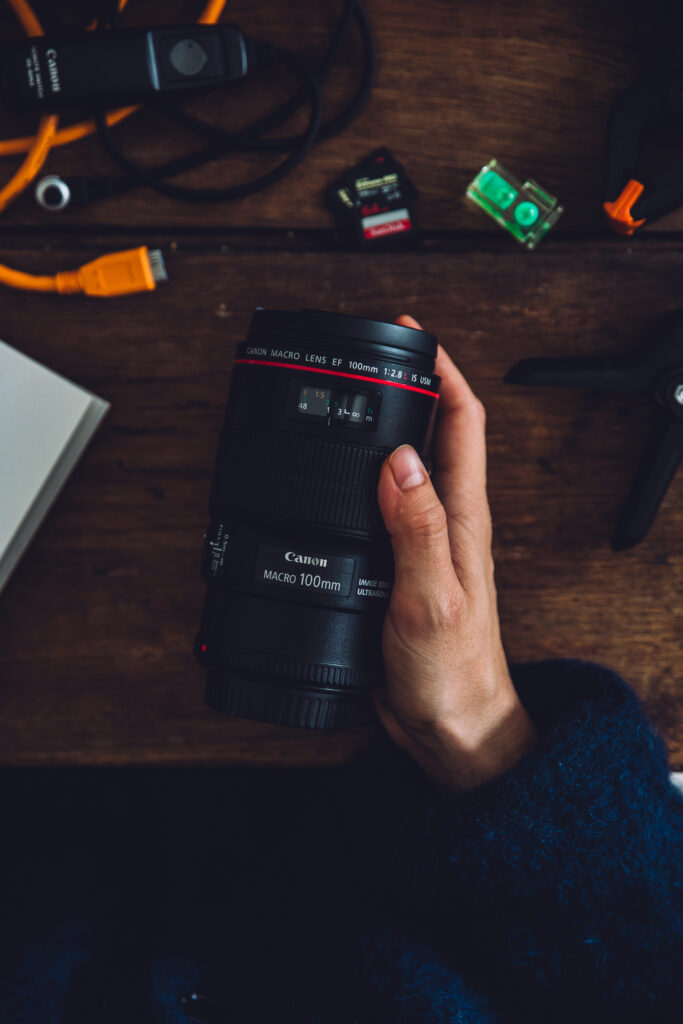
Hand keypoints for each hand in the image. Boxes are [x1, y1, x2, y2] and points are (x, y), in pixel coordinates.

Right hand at [374, 315, 536, 790]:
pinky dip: (359, 483)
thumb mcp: (430, 597)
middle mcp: (447, 521)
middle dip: (409, 387)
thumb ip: (417, 529)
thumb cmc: (453, 671)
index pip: (463, 423)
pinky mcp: (401, 567)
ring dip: (382, 431)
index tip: (411, 337)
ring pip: (406, 469)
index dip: (443, 372)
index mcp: (463, 518)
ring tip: (346, 406)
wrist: (450, 725)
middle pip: (435, 434)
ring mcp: (424, 543)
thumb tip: (400, 459)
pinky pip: (382, 510)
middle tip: (369, 359)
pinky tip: (334, 486)